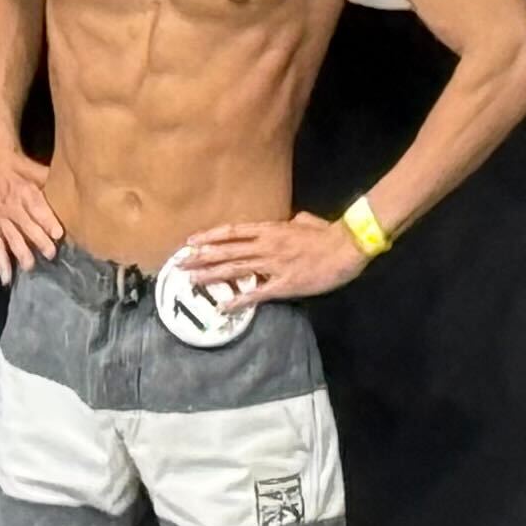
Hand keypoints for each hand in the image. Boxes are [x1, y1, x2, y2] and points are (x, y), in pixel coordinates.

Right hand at [0, 140, 64, 281]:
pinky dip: (0, 262)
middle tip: (50, 254)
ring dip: (21, 252)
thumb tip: (80, 188)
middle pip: (26, 226)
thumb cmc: (18, 166)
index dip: (46, 221)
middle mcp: (11, 206)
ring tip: (30, 265)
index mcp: (25, 191)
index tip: (57, 233)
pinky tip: (6, 278)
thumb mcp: (36, 169)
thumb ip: (53, 182)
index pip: (36, 208)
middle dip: (38, 241)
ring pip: (11, 238)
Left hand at [172, 212, 370, 307]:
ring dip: (211, 275)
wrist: (346, 246)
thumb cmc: (328, 234)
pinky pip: (257, 293)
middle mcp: (264, 246)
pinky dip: (239, 300)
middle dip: (201, 257)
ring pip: (234, 270)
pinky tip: (223, 306)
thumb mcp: (306, 221)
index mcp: (269, 230)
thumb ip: (295, 221)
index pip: (231, 232)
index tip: (191, 241)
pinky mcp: (284, 284)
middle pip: (225, 251)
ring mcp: (272, 265)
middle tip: (179, 263)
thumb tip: (292, 219)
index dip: (209, 237)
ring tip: (191, 280)